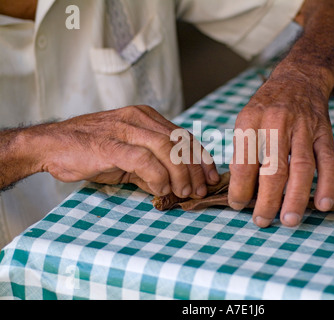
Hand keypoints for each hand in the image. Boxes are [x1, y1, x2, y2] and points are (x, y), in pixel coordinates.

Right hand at [28, 105, 219, 197]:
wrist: (51, 145)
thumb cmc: (90, 151)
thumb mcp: (128, 158)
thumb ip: (152, 168)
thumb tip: (174, 187)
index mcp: (146, 117)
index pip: (184, 136)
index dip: (201, 157)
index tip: (211, 176)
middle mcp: (139, 118)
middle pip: (180, 142)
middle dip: (196, 169)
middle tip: (200, 190)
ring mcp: (125, 129)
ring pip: (167, 149)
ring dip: (180, 174)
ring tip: (184, 193)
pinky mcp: (111, 145)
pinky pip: (144, 160)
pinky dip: (158, 178)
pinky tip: (161, 191)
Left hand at [228, 66, 333, 227]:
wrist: (298, 80)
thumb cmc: (267, 108)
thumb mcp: (246, 120)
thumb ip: (244, 152)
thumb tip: (242, 191)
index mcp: (251, 121)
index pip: (243, 162)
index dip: (239, 188)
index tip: (238, 205)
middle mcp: (277, 123)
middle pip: (272, 168)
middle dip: (266, 200)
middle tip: (261, 221)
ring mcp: (304, 128)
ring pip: (301, 167)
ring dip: (295, 197)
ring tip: (288, 220)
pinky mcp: (324, 133)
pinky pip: (328, 160)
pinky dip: (327, 183)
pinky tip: (323, 204)